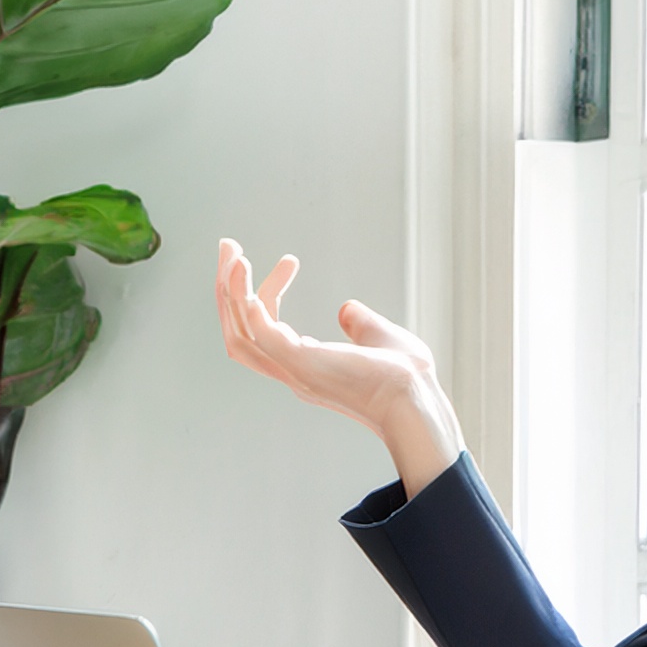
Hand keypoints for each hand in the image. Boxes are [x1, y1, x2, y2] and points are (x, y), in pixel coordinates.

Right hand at [216, 238, 464, 495]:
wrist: (418, 399)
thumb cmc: (406, 378)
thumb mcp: (380, 339)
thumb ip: (361, 325)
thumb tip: (347, 309)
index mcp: (305, 367)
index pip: (266, 330)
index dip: (265, 294)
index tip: (290, 259)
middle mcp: (292, 371)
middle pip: (238, 333)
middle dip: (227, 290)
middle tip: (228, 247)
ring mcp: (294, 370)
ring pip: (239, 334)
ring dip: (229, 292)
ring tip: (233, 254)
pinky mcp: (303, 363)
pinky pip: (260, 334)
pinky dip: (247, 303)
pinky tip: (245, 272)